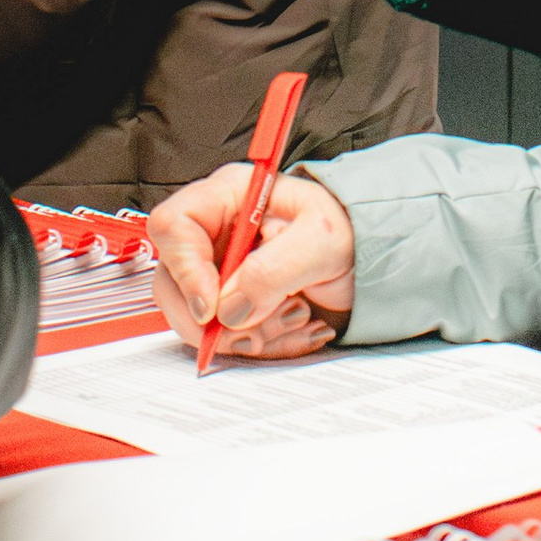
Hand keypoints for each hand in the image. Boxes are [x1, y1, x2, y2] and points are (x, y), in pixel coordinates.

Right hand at [149, 167, 356, 361]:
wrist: (369, 260)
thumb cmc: (351, 232)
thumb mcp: (322, 241)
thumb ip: (274, 270)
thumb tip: (229, 308)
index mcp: (229, 196)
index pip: (174, 226)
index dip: (185, 270)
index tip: (212, 307)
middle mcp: (215, 231)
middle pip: (170, 281)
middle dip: (212, 318)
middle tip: (254, 328)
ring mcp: (218, 269)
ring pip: (193, 317)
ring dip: (244, 334)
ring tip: (293, 317)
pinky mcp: (229, 302)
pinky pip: (222, 336)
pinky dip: (259, 344)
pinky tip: (294, 327)